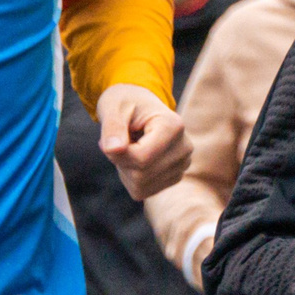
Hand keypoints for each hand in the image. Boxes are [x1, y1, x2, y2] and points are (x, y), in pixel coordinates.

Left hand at [98, 84, 189, 199]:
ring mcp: (183, 164)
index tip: (109, 138)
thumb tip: (113, 150)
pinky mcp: (175, 177)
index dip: (117, 154)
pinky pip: (142, 191)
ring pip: (141, 186)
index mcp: (174, 126)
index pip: (142, 158)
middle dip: (120, 162)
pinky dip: (130, 179)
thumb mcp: (112, 108)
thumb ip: (112, 128)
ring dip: (125, 170)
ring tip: (128, 148)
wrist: (139, 106)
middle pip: (141, 174)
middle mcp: (184, 148)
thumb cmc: (125, 104)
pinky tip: (135, 159)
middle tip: (117, 142)